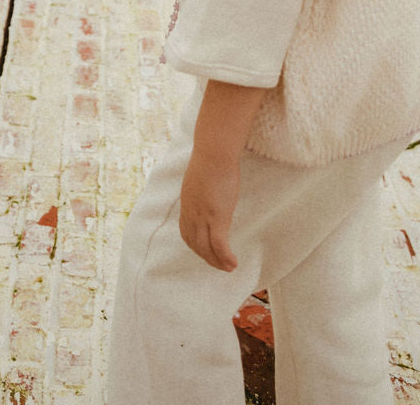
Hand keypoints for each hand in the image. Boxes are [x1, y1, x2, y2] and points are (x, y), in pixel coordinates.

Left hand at [178, 147, 240, 271]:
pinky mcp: (217, 216)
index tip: (205, 251)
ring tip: (228, 268)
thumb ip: (202, 185)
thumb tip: (210, 183)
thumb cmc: (212, 156)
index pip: (186, 232)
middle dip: (207, 257)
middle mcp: (191, 213)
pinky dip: (225, 257)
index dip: (195, 245)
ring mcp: (203, 216)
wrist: (215, 151)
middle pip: (195, 244)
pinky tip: (233, 263)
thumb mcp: (201, 174)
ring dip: (217, 262)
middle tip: (219, 265)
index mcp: (187, 203)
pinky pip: (220, 244)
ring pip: (206, 248)